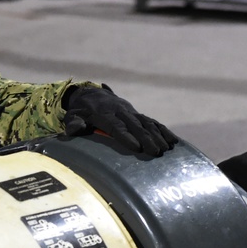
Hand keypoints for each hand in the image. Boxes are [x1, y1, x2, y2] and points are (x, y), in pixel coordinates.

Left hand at [62, 85, 178, 155]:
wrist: (92, 95)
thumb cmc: (81, 111)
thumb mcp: (73, 116)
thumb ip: (73, 123)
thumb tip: (73, 130)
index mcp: (104, 114)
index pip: (116, 125)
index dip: (126, 136)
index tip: (136, 147)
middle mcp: (120, 111)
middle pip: (135, 125)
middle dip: (146, 138)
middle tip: (155, 152)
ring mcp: (131, 111)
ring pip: (146, 122)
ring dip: (157, 135)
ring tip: (166, 149)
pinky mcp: (137, 114)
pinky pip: (153, 121)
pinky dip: (163, 130)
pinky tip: (173, 141)